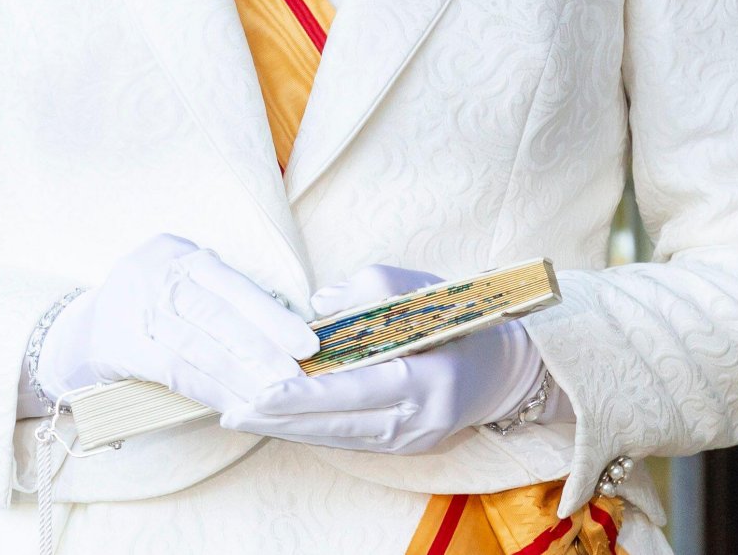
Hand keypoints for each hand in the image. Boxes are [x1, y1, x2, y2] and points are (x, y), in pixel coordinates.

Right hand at [33, 232, 318, 416]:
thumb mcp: (181, 284)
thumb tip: (285, 330)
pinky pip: (174, 369)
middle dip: (263, 348)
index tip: (306, 342)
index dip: (272, 315)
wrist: (80, 330)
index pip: (234, 285)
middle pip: (219, 314)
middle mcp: (158, 274)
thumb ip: (221, 299)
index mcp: (180, 253)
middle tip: (296, 376)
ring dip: (241, 376)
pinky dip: (208, 388)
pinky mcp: (120, 345)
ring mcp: (137, 308)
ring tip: (272, 398)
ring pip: (199, 345)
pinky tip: (233, 404)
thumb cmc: (149, 308)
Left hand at [218, 263, 547, 454]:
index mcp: (427, 380)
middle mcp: (418, 421)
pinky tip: (277, 420)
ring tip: (243, 415)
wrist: (503, 369)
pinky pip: (348, 440)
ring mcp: (411, 441)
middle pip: (337, 425)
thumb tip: (318, 306)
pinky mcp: (403, 448)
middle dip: (282, 418)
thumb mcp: (421, 289)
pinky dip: (310, 429)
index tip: (264, 390)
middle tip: (234, 408)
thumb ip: (370, 288)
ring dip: (288, 427)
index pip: (355, 391)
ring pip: (337, 438)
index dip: (307, 394)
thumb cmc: (459, 317)